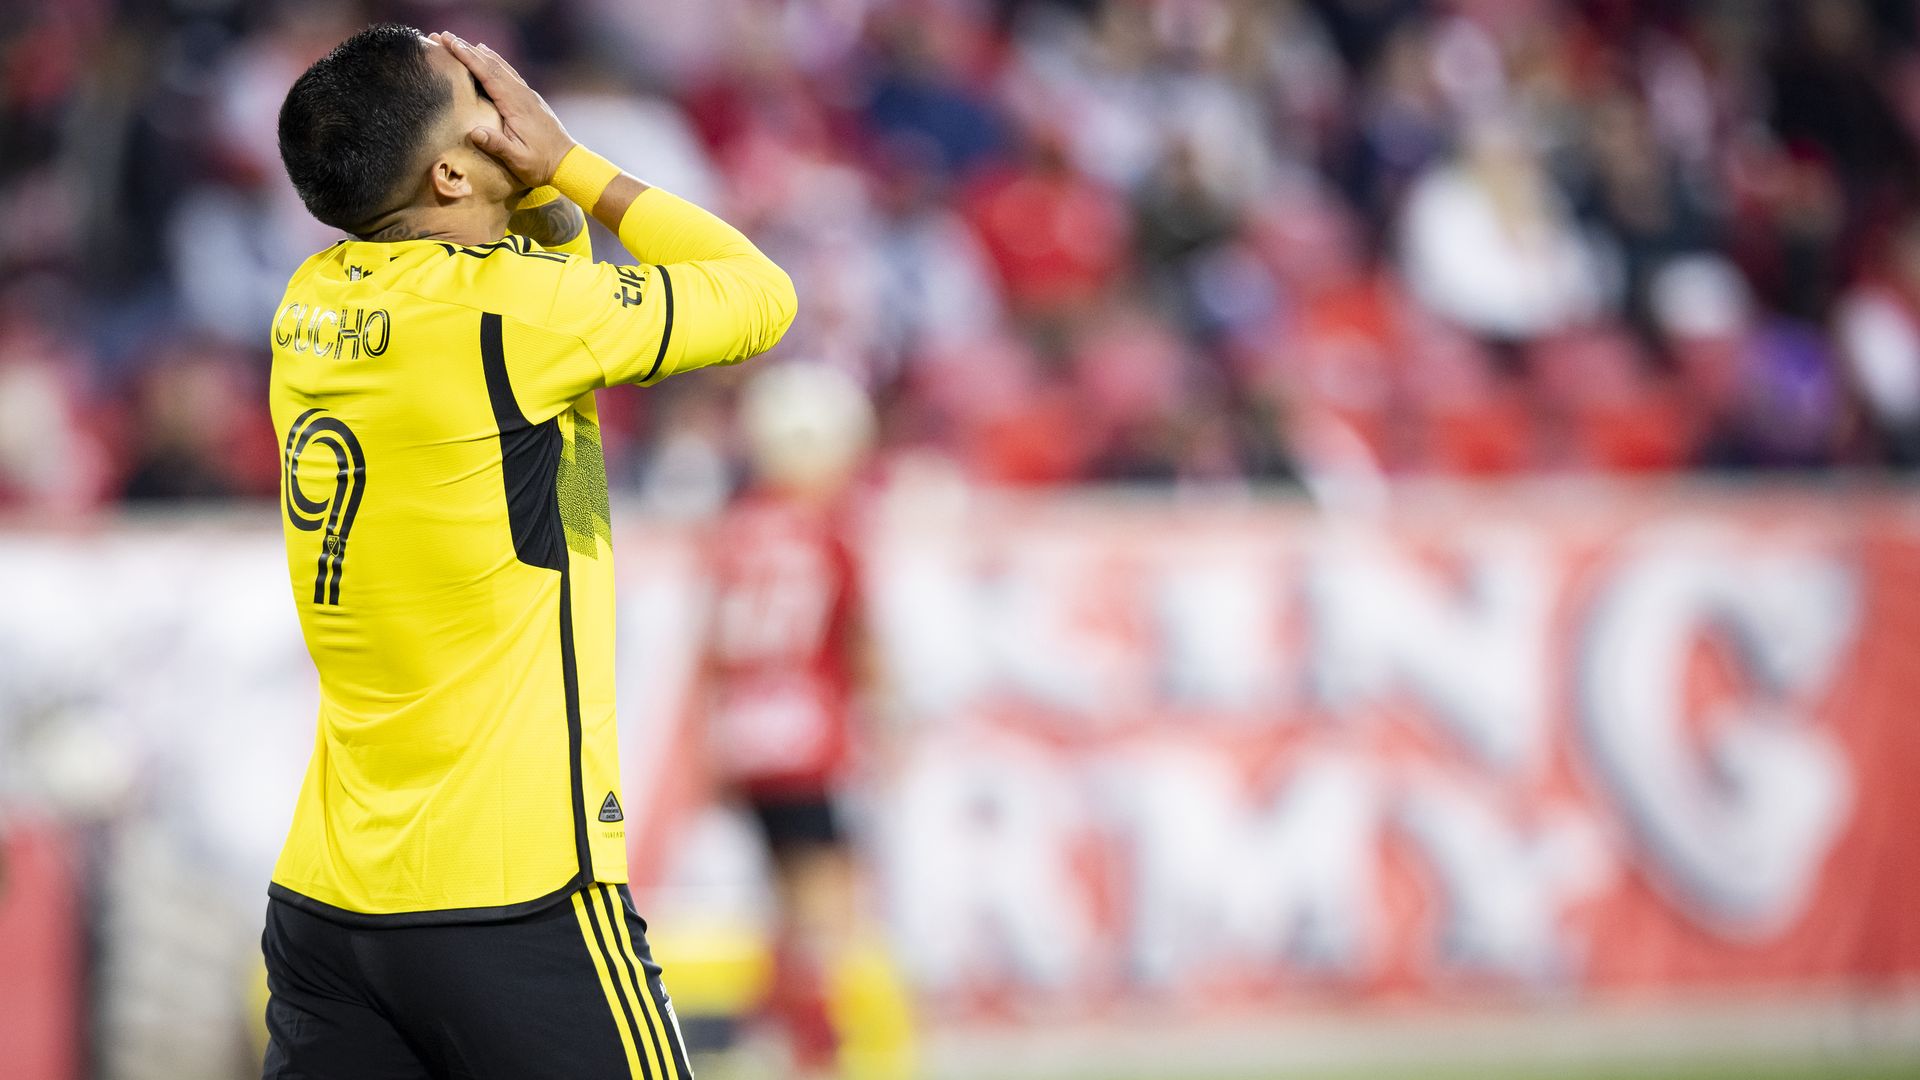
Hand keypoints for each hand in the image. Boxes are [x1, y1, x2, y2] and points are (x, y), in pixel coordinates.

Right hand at [432, 32, 574, 188]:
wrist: (567, 162)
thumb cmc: (541, 164)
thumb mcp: (519, 160)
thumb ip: (498, 146)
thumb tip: (474, 133)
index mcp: (516, 105)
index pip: (488, 75)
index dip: (468, 58)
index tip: (450, 44)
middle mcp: (522, 94)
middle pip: (491, 65)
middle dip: (466, 49)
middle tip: (443, 36)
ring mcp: (526, 94)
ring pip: (500, 66)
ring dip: (478, 52)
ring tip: (458, 42)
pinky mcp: (529, 98)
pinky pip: (508, 73)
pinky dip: (494, 61)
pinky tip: (486, 55)